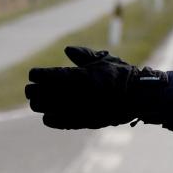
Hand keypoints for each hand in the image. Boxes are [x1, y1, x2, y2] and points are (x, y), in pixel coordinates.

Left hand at [25, 46, 166, 128]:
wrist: (138, 97)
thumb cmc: (122, 76)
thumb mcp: (103, 60)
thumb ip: (83, 55)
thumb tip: (67, 50)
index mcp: (74, 76)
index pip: (42, 75)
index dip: (37, 74)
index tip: (37, 74)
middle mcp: (70, 93)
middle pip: (36, 92)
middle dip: (34, 89)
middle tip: (35, 88)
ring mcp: (74, 109)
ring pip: (41, 108)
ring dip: (39, 103)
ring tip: (42, 100)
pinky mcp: (79, 121)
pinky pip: (53, 121)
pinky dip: (49, 117)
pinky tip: (51, 114)